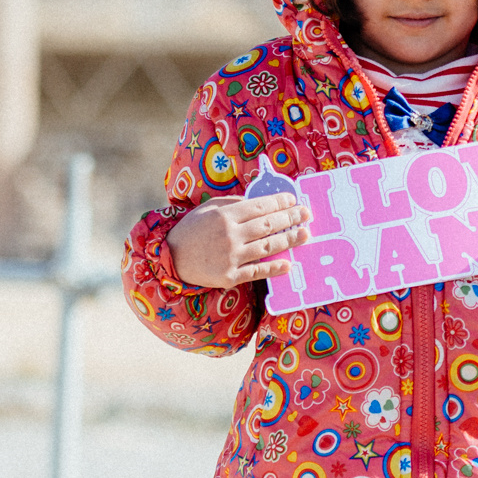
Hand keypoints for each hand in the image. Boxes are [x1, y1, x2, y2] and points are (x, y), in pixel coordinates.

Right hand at [169, 192, 311, 288]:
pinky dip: (274, 268)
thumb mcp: (208, 209)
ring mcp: (231, 257)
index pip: (259, 207)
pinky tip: (288, 264)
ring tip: (305, 234)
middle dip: (290, 218)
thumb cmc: (191, 230)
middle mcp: (230, 235)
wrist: (171, 259)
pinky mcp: (230, 276)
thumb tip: (259, 202)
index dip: (279, 203)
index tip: (293, 201)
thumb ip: (232, 204)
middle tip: (306, 214)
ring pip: (267, 246)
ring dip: (289, 240)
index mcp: (225, 216)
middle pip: (268, 225)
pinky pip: (257, 271)